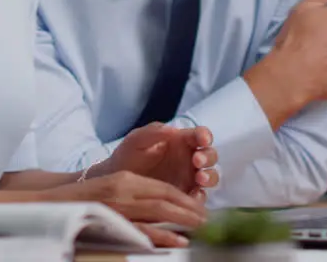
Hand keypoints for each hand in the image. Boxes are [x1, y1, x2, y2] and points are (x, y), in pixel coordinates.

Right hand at [41, 170, 206, 247]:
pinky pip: (142, 229)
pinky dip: (162, 234)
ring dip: (183, 219)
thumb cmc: (83, 198)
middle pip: (165, 197)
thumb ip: (134, 189)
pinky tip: (178, 240)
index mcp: (125, 179)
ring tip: (200, 226)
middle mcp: (124, 189)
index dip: (184, 197)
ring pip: (158, 211)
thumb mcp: (111, 185)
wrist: (52, 204)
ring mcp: (118, 206)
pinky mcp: (112, 220)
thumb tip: (161, 200)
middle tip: (206, 218)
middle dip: (190, 207)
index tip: (199, 207)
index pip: (162, 187)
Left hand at [96, 123, 217, 194]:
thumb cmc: (128, 156)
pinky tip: (193, 197)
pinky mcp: (186, 197)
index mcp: (181, 142)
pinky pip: (199, 197)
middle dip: (207, 157)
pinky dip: (200, 197)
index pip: (199, 136)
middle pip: (209, 156)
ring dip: (209, 177)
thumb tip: (173, 129)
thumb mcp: (136, 140)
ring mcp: (189, 179)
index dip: (204, 136)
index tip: (202, 139)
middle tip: (198, 161)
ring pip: (210, 176)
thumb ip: (153, 132)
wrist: (116, 182)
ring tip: (200, 179)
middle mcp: (189, 159)